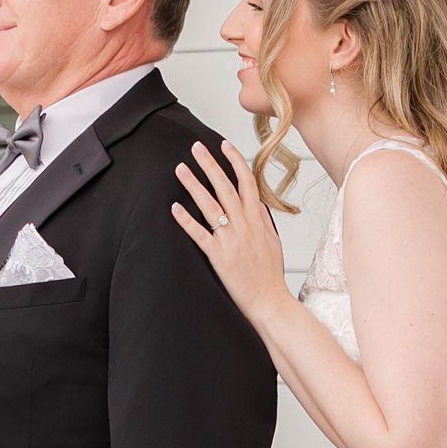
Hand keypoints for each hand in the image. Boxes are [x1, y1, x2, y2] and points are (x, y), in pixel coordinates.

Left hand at [171, 137, 288, 326]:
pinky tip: (174, 207)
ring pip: (211, 206)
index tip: (225, 145)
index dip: (235, 162)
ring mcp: (231, 240)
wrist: (270, 301)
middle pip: (226, 187)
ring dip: (194, 185)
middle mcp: (245, 226)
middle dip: (211, 165)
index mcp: (257, 220)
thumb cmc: (270, 274)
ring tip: (181, 169)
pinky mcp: (219, 256)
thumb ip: (262, 219)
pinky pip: (200, 234)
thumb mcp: (272, 241)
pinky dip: (187, 220)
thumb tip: (255, 200)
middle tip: (196, 147)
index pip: (247, 182)